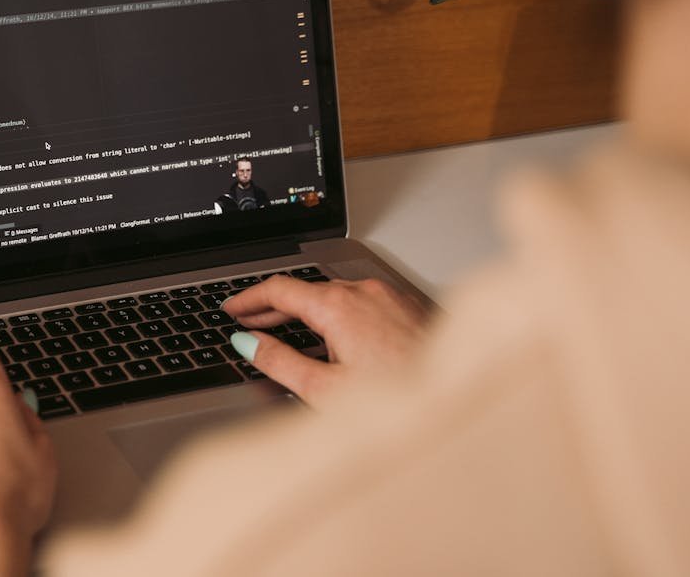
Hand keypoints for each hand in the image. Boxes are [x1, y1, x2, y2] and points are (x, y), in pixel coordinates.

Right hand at [222, 275, 429, 405]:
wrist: (457, 399)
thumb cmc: (399, 401)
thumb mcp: (324, 389)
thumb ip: (279, 362)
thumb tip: (248, 345)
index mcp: (338, 306)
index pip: (279, 288)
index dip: (248, 298)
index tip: (232, 308)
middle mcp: (364, 292)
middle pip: (306, 290)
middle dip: (274, 306)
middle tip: (248, 322)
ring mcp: (389, 297)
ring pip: (335, 296)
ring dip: (306, 311)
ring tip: (285, 331)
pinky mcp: (407, 308)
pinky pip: (362, 303)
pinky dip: (337, 314)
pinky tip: (333, 337)